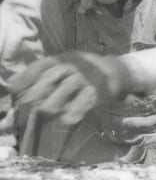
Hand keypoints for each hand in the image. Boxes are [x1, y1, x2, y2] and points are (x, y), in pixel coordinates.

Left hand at [10, 52, 129, 125]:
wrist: (118, 71)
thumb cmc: (86, 71)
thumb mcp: (67, 66)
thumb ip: (45, 74)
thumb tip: (15, 86)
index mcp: (64, 59)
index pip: (41, 65)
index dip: (26, 76)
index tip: (13, 88)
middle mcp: (74, 66)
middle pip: (51, 77)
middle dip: (36, 92)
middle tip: (26, 105)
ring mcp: (87, 78)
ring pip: (66, 89)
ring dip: (52, 103)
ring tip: (44, 113)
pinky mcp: (99, 91)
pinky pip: (84, 101)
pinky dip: (74, 112)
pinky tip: (66, 121)